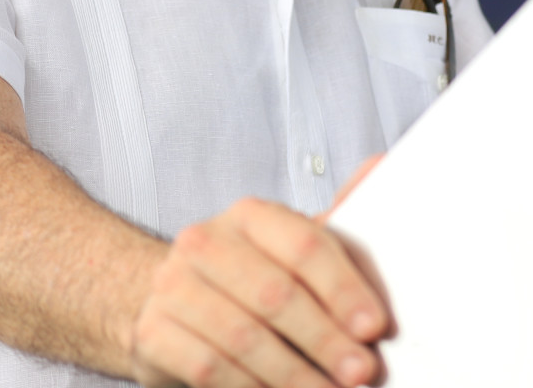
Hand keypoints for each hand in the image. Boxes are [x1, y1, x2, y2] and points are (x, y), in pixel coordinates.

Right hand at [126, 197, 392, 387]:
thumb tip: (379, 166)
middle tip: (360, 372)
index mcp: (250, 216)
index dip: (343, 289)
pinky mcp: (153, 332)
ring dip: (294, 375)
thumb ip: (338, 221)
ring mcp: (173, 286)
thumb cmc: (252, 278)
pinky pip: (209, 368)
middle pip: (276, 294)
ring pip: (244, 338)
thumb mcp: (294, 250)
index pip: (304, 245)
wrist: (175, 308)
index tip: (374, 328)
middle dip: (325, 340)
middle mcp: (206, 242)